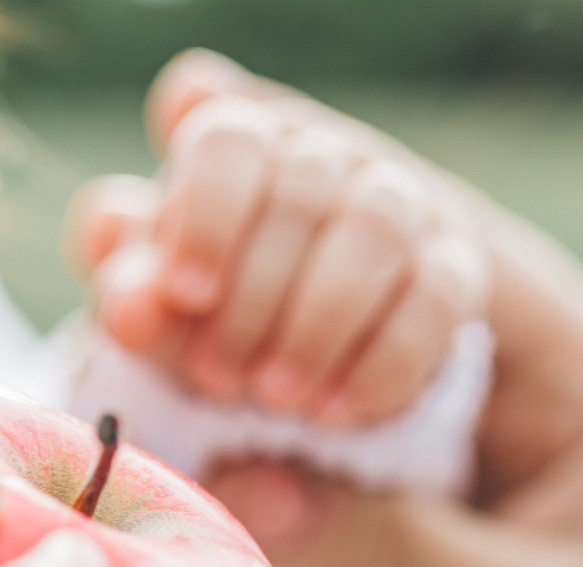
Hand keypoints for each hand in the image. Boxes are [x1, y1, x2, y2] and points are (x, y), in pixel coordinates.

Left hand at [69, 51, 485, 426]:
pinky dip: (381, 362)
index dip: (205, 211)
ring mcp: (397, 206)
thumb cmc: (218, 332)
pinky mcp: (451, 268)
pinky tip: (334, 413)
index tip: (187, 292)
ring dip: (318, 322)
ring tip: (275, 398)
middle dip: (252, 295)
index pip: (227, 137)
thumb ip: (141, 311)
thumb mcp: (167, 327)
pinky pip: (436, 297)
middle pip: (299, 186)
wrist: (330, 369)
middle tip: (217, 379)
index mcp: (236, 151)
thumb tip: (130, 310)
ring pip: (374, 227)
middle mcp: (320, 159)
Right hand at [153, 61, 582, 566]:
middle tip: (132, 256)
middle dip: (254, 239)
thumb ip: (382, 533)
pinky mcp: (431, 524)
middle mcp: (530, 388)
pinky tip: (156, 392)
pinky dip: (241, 425)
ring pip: (334, 348)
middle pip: (376, 261)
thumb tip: (224, 472)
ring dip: (230, 321)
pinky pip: (320, 447)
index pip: (436, 234)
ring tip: (116, 286)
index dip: (313, 180)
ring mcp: (476, 455)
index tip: (192, 130)